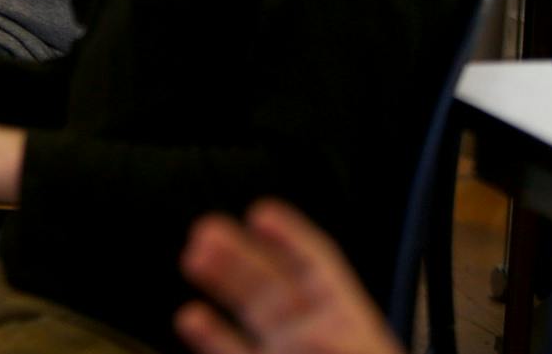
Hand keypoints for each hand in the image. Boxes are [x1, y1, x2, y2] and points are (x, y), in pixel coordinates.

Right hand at [175, 202, 401, 353]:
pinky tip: (191, 317)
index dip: (289, 239)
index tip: (260, 213)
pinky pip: (234, 351)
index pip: (317, 270)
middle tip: (207, 230)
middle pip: (274, 285)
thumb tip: (312, 331)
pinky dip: (211, 335)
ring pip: (250, 315)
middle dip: (241, 255)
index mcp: (348, 327)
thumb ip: (336, 343)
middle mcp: (314, 340)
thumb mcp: (360, 353)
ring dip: (222, 284)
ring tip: (194, 256)